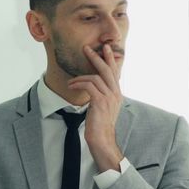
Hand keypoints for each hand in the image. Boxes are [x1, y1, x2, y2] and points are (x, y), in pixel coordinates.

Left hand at [69, 43, 123, 171]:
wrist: (102, 139)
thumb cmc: (99, 125)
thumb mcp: (103, 107)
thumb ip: (101, 96)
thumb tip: (93, 87)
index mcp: (117, 93)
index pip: (114, 72)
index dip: (109, 59)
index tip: (105, 48)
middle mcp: (115, 93)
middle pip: (107, 70)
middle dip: (97, 57)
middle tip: (87, 48)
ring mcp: (109, 97)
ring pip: (96, 77)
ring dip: (80, 77)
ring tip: (71, 81)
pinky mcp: (100, 102)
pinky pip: (89, 85)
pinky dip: (79, 83)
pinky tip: (71, 85)